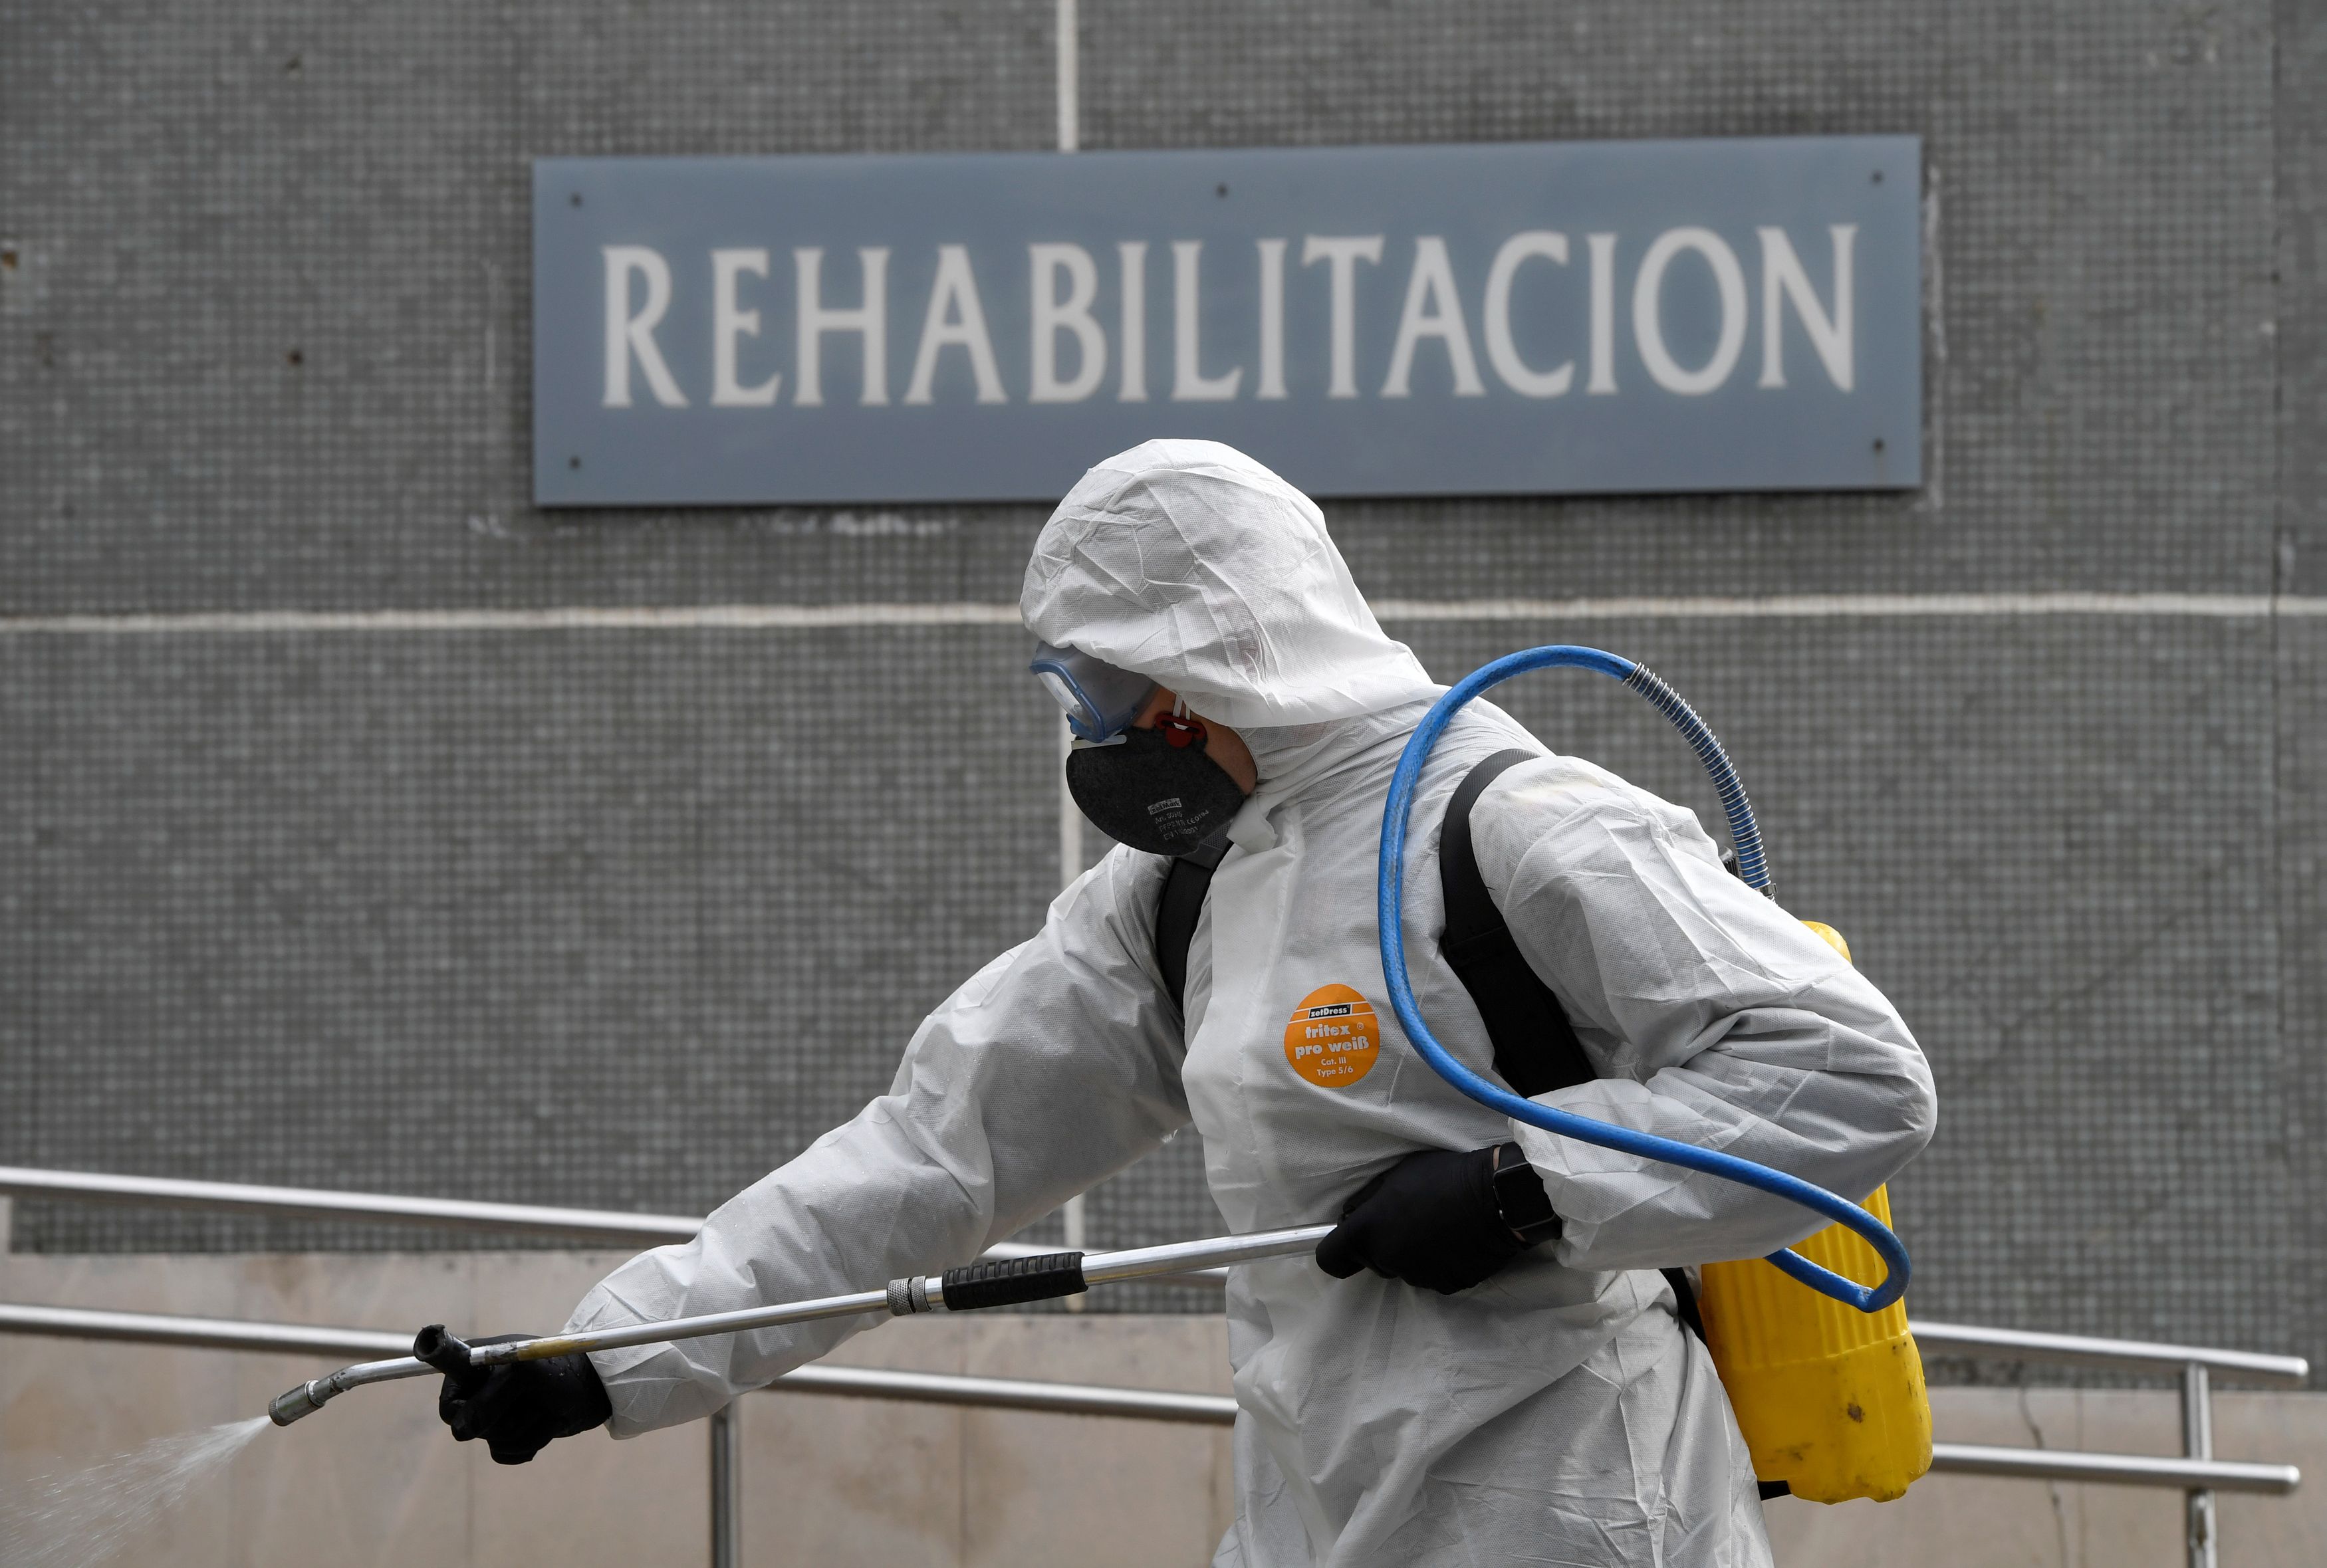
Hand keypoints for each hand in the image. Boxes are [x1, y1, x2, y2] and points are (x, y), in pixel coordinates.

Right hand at [437, 1334, 612, 1464]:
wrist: (602, 1388)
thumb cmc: (562, 1371)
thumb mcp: (523, 1377)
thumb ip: (487, 1402)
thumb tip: (461, 1432)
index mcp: (479, 1358)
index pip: (444, 1370)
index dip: (440, 1371)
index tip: (441, 1375)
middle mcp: (481, 1384)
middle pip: (462, 1421)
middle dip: (498, 1416)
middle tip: (526, 1398)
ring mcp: (496, 1410)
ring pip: (489, 1440)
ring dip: (523, 1427)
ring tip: (545, 1406)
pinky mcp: (512, 1433)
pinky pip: (505, 1454)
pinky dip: (530, 1442)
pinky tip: (548, 1424)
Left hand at [1315, 1144, 1556, 1294]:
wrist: (1497, 1197)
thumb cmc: (1443, 1176)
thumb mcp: (1396, 1175)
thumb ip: (1367, 1201)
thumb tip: (1348, 1217)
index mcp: (1370, 1232)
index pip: (1330, 1259)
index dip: (1338, 1250)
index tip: (1351, 1240)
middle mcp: (1389, 1260)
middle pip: (1372, 1261)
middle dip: (1382, 1244)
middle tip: (1408, 1217)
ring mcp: (1419, 1277)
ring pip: (1403, 1269)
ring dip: (1411, 1253)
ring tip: (1437, 1225)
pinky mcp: (1447, 1286)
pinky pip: (1432, 1276)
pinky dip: (1438, 1263)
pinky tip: (1455, 1239)